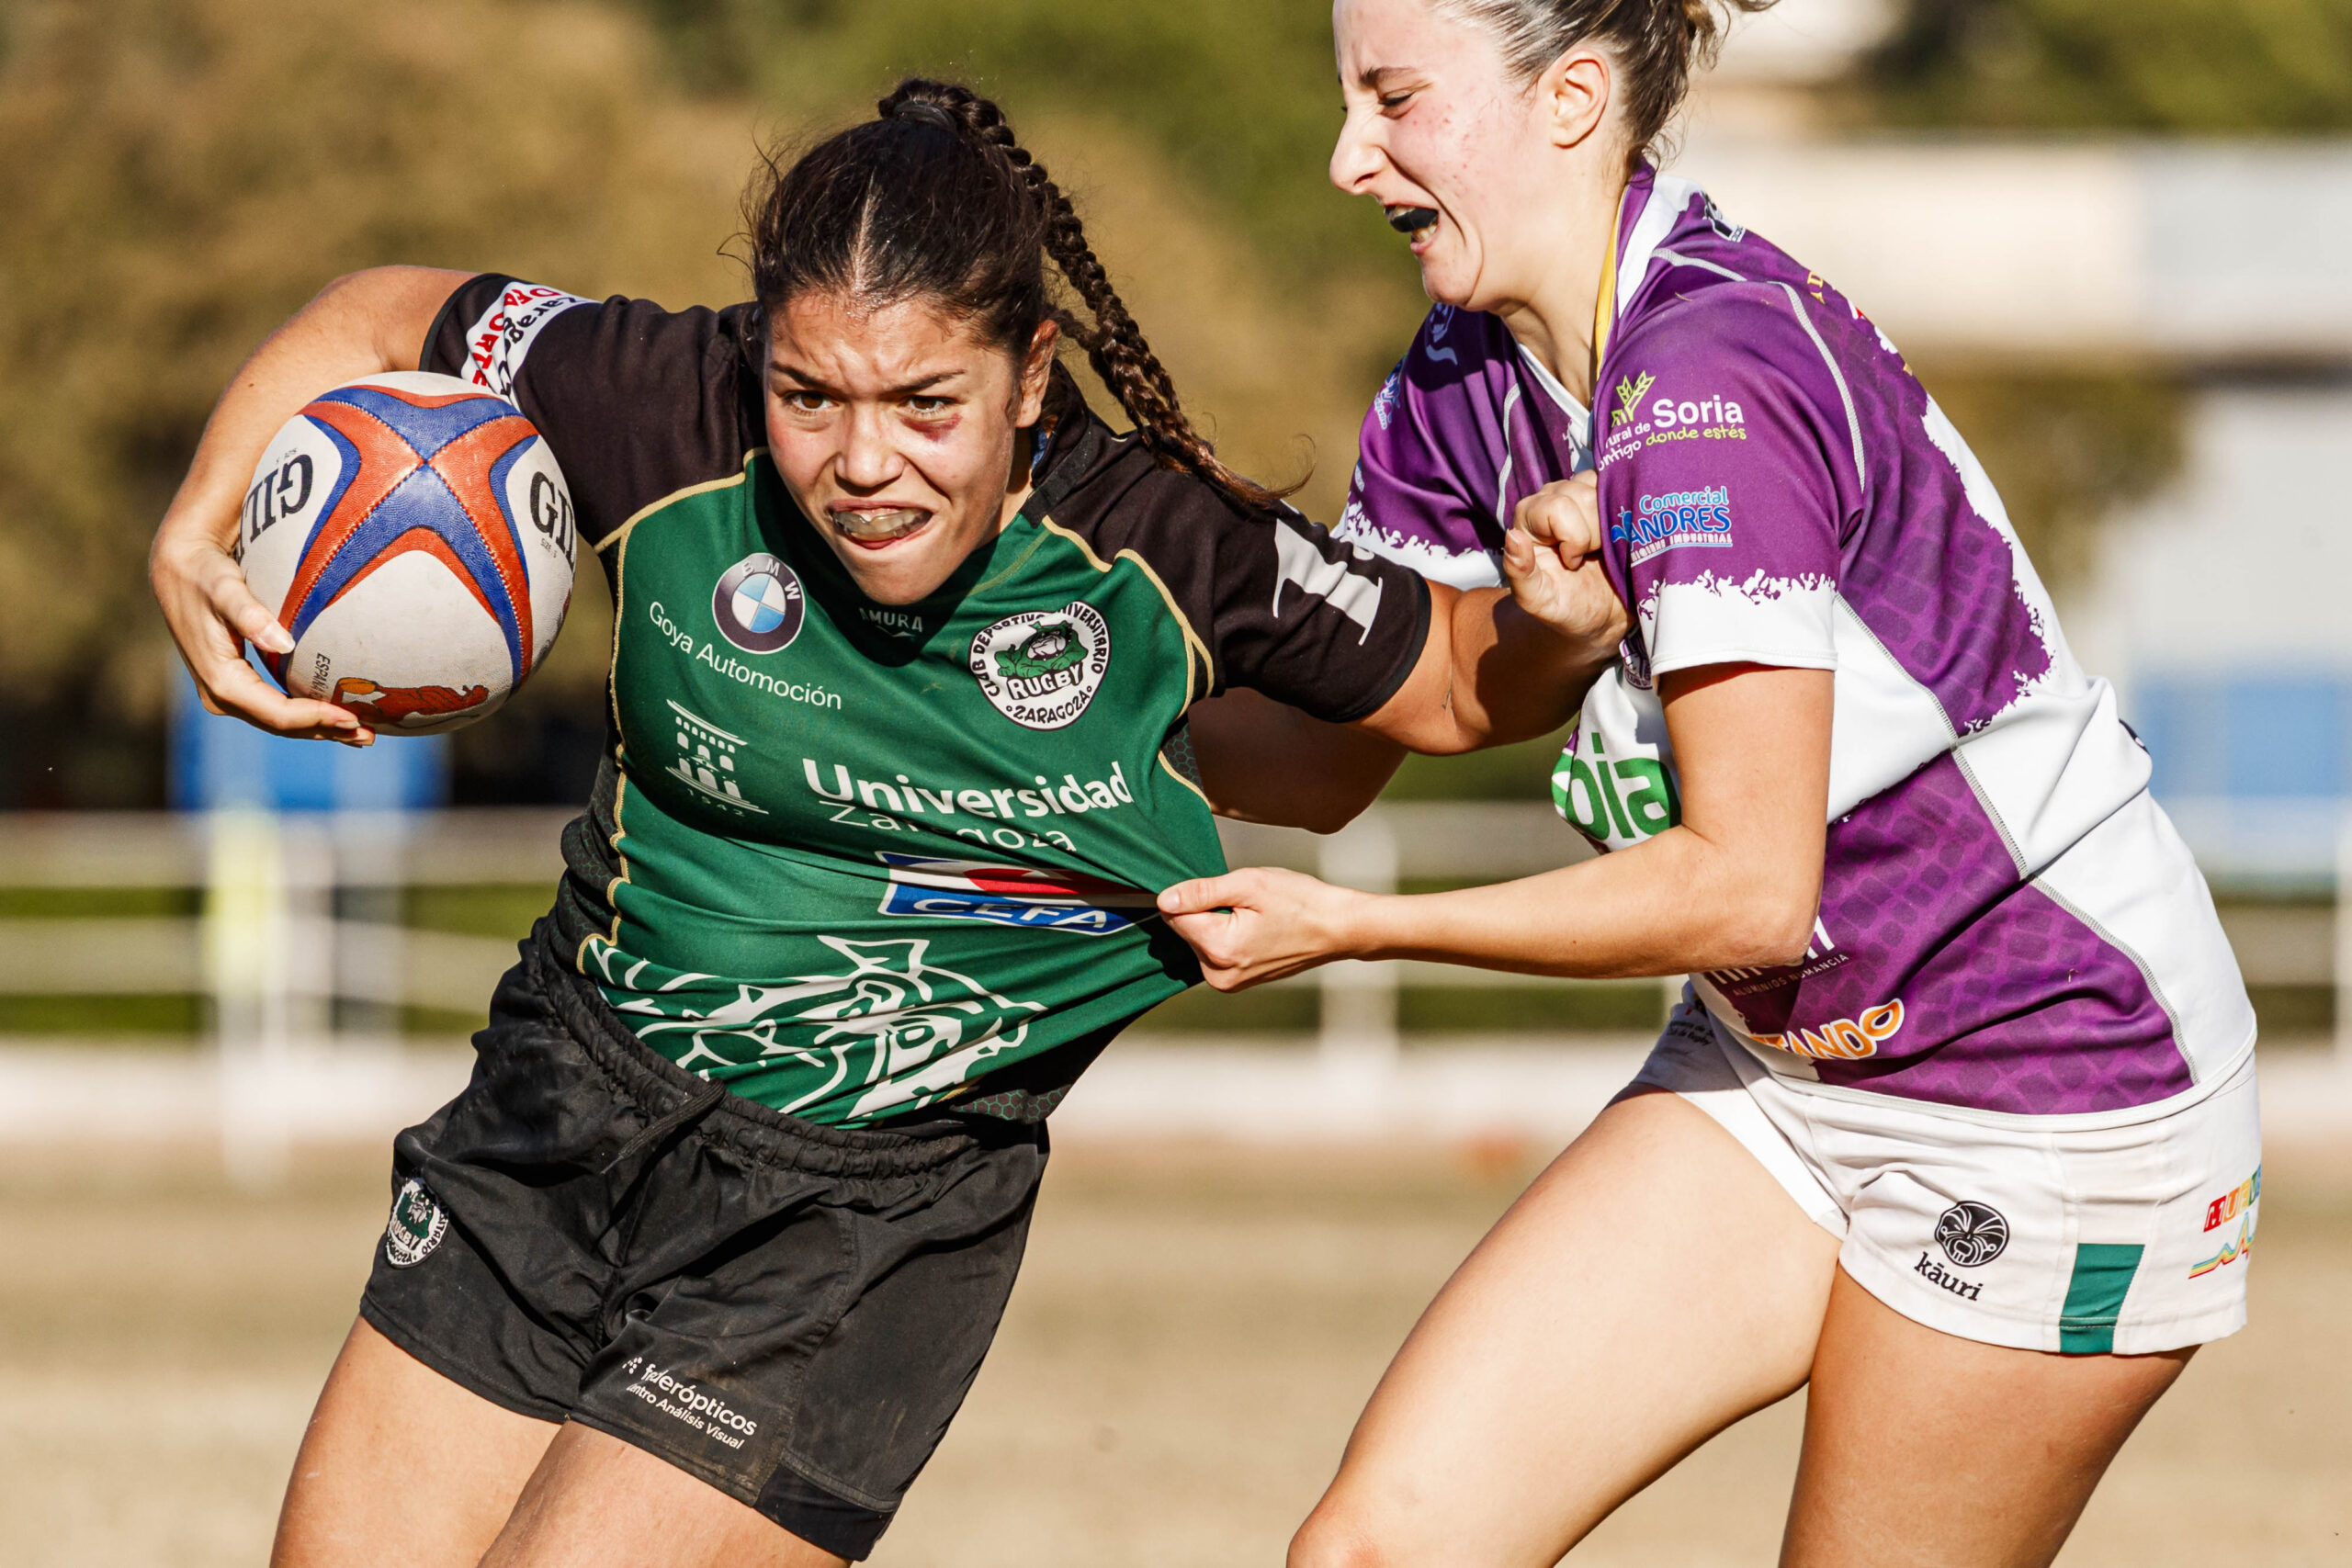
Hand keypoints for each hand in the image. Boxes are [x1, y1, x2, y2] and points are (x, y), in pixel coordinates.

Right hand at [149, 524, 371, 744]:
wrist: (179, 569)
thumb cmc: (205, 574)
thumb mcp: (225, 589)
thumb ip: (251, 615)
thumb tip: (284, 644)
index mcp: (221, 680)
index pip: (278, 713)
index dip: (317, 719)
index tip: (353, 717)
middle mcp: (221, 695)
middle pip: (282, 726)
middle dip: (326, 732)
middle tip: (369, 734)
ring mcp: (226, 694)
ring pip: (280, 722)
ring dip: (320, 730)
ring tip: (361, 734)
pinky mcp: (234, 685)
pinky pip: (275, 709)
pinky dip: (307, 715)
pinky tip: (336, 714)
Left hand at [1155, 866, 1373, 990]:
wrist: (1336, 929)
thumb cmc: (1300, 902)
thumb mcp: (1250, 885)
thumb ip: (1202, 892)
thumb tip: (1163, 900)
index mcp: (1219, 948)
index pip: (1175, 915)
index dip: (1193, 895)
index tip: (1224, 890)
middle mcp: (1217, 974)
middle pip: (1185, 929)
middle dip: (1205, 910)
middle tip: (1245, 903)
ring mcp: (1226, 982)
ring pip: (1197, 940)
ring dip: (1215, 923)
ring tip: (1252, 916)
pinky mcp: (1234, 982)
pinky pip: (1212, 952)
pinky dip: (1224, 936)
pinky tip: (1253, 928)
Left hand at [1501, 473, 1626, 652]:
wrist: (1600, 613)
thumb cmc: (1565, 606)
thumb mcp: (1537, 599)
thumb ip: (1519, 572)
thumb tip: (1513, 536)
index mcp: (1528, 518)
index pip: (1557, 507)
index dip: (1574, 537)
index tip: (1572, 563)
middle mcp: (1551, 497)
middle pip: (1583, 496)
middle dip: (1594, 532)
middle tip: (1591, 556)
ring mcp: (1580, 493)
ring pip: (1605, 489)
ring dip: (1612, 521)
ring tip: (1605, 546)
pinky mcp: (1606, 496)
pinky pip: (1623, 486)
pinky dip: (1628, 508)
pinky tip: (1622, 533)